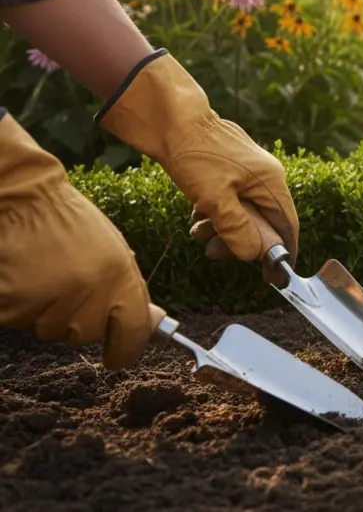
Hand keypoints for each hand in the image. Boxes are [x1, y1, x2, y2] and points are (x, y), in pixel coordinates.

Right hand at [0, 112, 152, 370]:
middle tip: (67, 281)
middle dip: (79, 316)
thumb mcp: (113, 252)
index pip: (133, 333)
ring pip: (53, 330)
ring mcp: (51, 299)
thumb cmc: (70, 224)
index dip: (126, 350)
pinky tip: (23, 279)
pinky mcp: (15, 303)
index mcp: (121, 277)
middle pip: (87, 334)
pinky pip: (22, 322)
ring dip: (48, 311)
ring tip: (44, 274)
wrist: (24, 199)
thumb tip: (151, 325)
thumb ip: (129, 291)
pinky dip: (20, 308)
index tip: (118, 358)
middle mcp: (90, 291)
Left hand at [95, 51, 299, 285]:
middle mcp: (264, 175)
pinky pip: (231, 199)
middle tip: (213, 251)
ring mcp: (246, 170)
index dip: (281, 253)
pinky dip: (216, 213)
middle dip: (240, 241)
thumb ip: (238, 230)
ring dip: (223, 228)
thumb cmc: (193, 153)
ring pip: (244, 211)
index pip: (288, 226)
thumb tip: (255, 255)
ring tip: (197, 232)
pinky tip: (195, 214)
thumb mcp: (214, 200)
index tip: (271, 277)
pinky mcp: (227, 167)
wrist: (167, 116)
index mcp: (270, 181)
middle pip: (264, 221)